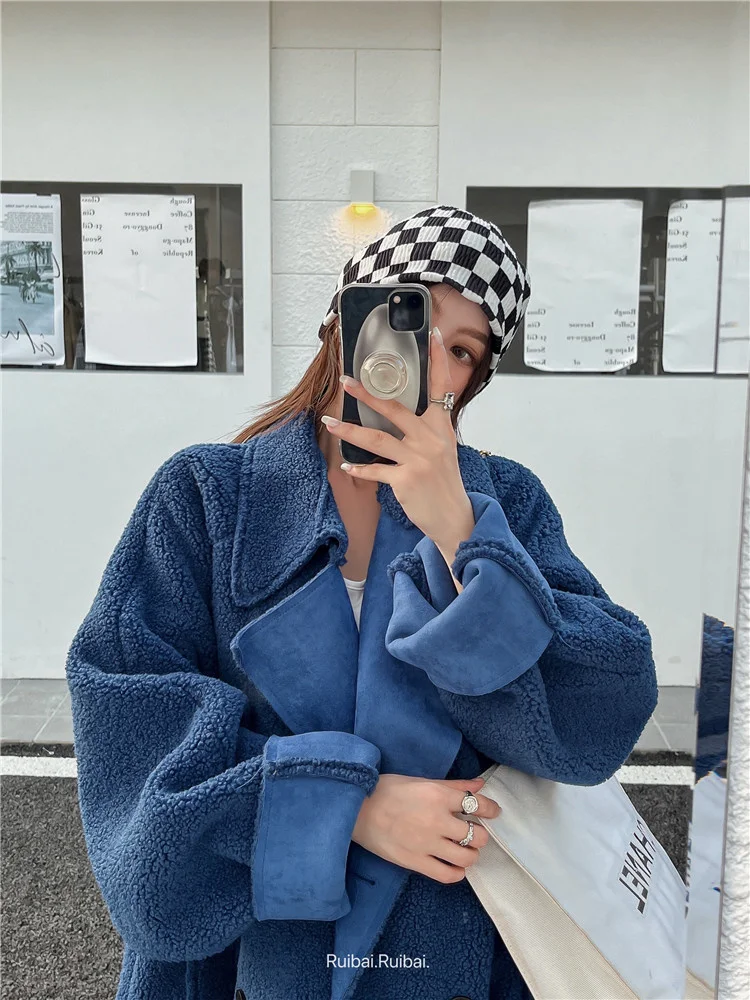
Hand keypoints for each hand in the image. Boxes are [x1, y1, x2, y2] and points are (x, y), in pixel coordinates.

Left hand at [321, 327, 473, 547]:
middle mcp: (431, 439)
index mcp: (442, 427)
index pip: (441, 386)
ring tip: (329, 422)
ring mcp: (418, 459)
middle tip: (345, 380)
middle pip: (394, 410)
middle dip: (366, 395)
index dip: (437, 360)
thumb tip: (402, 412)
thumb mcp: (443, 449)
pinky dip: (359, 469)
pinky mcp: (406, 480)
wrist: (455, 516)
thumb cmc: (445, 482)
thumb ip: (427, 428)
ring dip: (349, 431)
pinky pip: (375, 471)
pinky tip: (345, 466)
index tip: (432, 334)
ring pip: (376, 439)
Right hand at [351, 774, 500, 884]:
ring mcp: (426, 844)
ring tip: (464, 850)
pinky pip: (447, 875)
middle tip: (474, 833)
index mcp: (438, 796)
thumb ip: (454, 785)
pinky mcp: (415, 862)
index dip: (491, 810)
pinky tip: (455, 866)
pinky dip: (457, 873)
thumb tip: (480, 784)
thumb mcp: (423, 781)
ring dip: (471, 854)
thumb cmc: (389, 789)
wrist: (357, 808)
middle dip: (481, 834)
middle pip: (477, 835)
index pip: (478, 805)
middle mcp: (437, 820)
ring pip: (467, 857)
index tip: (493, 812)